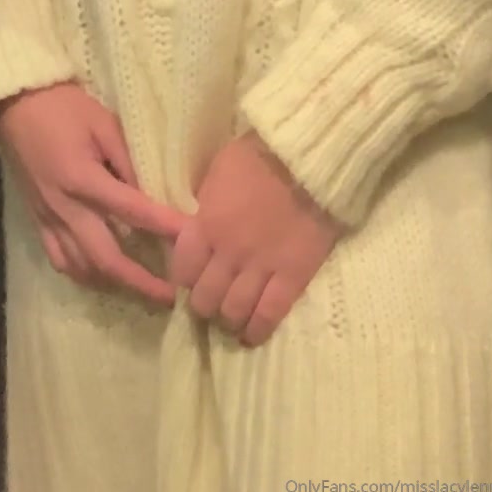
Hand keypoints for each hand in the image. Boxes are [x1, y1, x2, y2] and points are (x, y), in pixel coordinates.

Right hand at [0, 82, 187, 305]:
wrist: (17, 105)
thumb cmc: (65, 107)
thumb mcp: (104, 123)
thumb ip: (128, 161)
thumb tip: (152, 195)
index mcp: (83, 178)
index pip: (133, 211)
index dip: (165, 228)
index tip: (193, 241)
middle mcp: (65, 207)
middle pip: (106, 258)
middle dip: (140, 281)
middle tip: (172, 296)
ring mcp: (48, 218)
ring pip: (82, 267)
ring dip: (114, 283)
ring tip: (142, 289)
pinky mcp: (37, 221)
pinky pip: (60, 259)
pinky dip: (83, 273)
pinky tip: (102, 275)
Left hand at [170, 133, 341, 346]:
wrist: (308, 158)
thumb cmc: (259, 156)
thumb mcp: (217, 173)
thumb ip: (205, 205)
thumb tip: (198, 226)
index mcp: (206, 224)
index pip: (183, 269)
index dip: (185, 280)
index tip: (192, 280)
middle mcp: (228, 252)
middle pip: (205, 298)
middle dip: (205, 305)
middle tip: (212, 303)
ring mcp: (261, 267)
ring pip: (234, 311)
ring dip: (229, 320)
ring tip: (232, 319)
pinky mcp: (293, 276)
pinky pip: (270, 314)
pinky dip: (257, 330)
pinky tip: (252, 335)